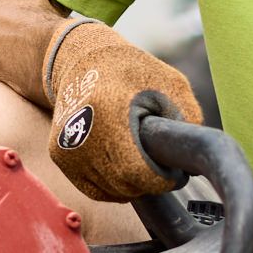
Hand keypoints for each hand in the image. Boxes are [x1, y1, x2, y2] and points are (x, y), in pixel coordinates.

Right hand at [42, 20, 203, 201]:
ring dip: (134, 185)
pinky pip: (96, 190)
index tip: (177, 172)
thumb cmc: (130, 71)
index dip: (163, 179)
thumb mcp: (170, 84)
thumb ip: (188, 119)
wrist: (81, 61)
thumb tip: (192, 160)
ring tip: (145, 161)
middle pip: (126, 184)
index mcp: (109, 113)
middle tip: (164, 166)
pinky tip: (126, 168)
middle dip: (151, 182)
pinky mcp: (59, 156)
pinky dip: (115, 186)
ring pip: (112, 191)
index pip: (138, 171)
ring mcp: (67, 148)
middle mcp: (81, 134)